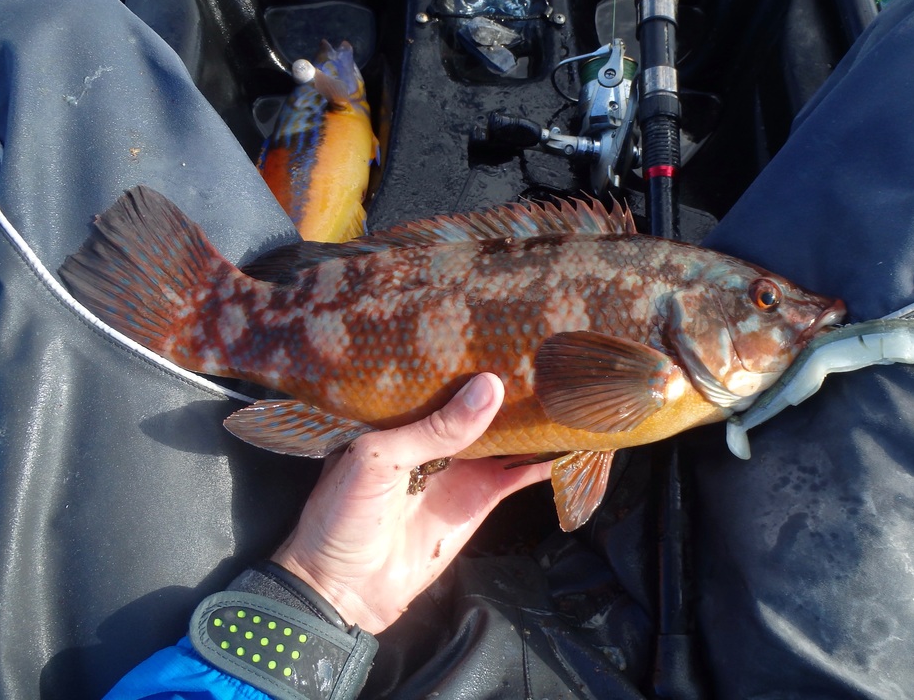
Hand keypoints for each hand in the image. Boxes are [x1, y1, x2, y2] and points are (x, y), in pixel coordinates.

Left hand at [272, 373, 551, 633]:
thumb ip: (435, 428)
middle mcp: (434, 433)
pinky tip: (572, 440)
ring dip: (534, 415)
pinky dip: (545, 459)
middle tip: (550, 347)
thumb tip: (490, 387)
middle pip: (479, 400)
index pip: (440, 373)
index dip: (468, 351)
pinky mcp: (480, 497)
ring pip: (506, 432)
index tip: (505, 324)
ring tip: (571, 385)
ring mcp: (461, 465)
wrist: (345, 588)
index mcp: (401, 412)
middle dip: (510, 378)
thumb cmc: (341, 513)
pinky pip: (518, 473)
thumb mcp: (379, 458)